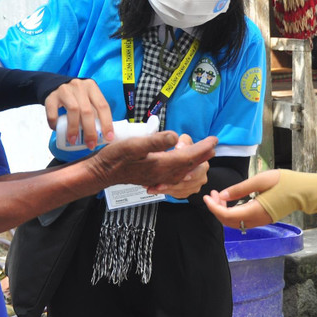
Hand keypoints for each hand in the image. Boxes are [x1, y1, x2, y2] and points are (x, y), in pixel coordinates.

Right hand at [44, 79, 112, 149]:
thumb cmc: (76, 97)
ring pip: (73, 110)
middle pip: (87, 110)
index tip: (108, 137)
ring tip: (73, 141)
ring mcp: (64, 90)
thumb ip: (94, 113)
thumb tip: (102, 136)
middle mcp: (79, 86)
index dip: (107, 123)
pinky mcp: (51, 97)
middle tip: (90, 144)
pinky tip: (57, 129)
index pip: (103, 106)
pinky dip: (55, 123)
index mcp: (92, 87)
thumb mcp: (87, 99)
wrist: (54, 85)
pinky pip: (53, 113)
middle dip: (90, 131)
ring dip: (74, 129)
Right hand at [88, 132, 216, 187]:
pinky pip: (176, 176)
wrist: (102, 172)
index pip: (189, 157)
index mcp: (161, 165)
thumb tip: (176, 137)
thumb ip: (156, 141)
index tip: (214, 139)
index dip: (203, 148)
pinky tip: (185, 165)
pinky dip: (185, 169)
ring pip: (185, 172)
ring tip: (202, 152)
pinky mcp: (154, 179)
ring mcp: (159, 178)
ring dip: (196, 162)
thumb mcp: (134, 144)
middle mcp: (164, 175)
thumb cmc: (115, 157)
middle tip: (211, 144)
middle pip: (191, 167)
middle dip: (203, 155)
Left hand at [145, 134, 208, 198]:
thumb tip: (180, 146)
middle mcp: (200, 178)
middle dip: (172, 184)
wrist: (182, 162)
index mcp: (203, 166)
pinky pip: (173, 194)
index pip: (198, 171)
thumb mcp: (186, 142)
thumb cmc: (184, 151)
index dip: (190, 174)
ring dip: (165, 189)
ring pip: (179, 190)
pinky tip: (153, 188)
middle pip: (186, 184)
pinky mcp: (184, 192)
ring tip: (153, 186)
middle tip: (160, 185)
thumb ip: (184, 142)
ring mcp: (193, 187)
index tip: (182, 176)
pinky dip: (163, 191)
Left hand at [201, 170, 280, 228]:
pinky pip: (242, 220)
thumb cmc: (283, 182)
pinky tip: (230, 200)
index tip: (206, 197)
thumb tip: (222, 196)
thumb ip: (240, 189)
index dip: (213, 208)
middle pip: (228, 221)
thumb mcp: (260, 180)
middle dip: (216, 209)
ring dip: (223, 211)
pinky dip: (232, 212)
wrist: (303, 191)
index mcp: (254, 211)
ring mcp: (259, 221)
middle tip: (212, 194)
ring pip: (235, 222)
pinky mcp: (262, 219)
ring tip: (219, 196)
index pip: (226, 216)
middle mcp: (256, 220)